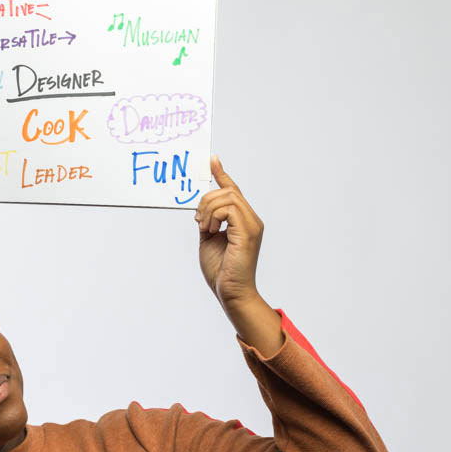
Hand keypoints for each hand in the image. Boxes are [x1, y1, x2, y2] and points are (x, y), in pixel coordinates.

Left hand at [196, 155, 264, 307]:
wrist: (230, 292)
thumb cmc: (221, 271)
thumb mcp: (208, 240)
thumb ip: (208, 222)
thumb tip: (200, 208)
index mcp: (243, 221)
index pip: (234, 191)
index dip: (222, 174)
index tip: (212, 159)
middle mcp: (252, 220)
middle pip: (228, 191)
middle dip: (206, 200)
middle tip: (198, 221)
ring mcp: (252, 225)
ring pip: (228, 197)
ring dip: (209, 209)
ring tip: (205, 228)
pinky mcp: (248, 232)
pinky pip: (229, 208)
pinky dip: (214, 216)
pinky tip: (211, 230)